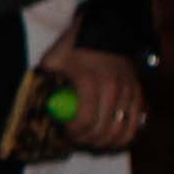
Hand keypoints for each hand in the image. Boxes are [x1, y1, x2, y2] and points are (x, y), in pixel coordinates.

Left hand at [39, 31, 146, 147]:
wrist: (105, 30)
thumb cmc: (74, 47)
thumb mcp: (52, 61)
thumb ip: (44, 82)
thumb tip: (35, 106)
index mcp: (90, 81)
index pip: (85, 121)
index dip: (74, 134)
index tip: (65, 133)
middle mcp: (113, 88)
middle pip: (102, 131)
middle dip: (86, 141)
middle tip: (75, 140)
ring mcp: (128, 92)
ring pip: (121, 132)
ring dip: (105, 143)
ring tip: (91, 141)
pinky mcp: (138, 94)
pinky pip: (136, 125)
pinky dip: (123, 137)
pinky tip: (110, 138)